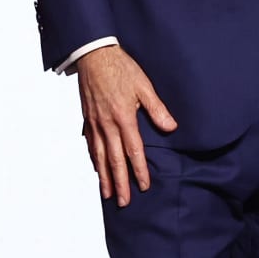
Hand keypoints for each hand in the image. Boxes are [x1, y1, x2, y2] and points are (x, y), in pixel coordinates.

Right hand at [74, 45, 177, 205]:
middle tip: (123, 202)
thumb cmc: (120, 68)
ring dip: (104, 177)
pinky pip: (90, 144)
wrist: (94, 55)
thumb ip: (157, 109)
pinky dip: (93, 159)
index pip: (133, 151)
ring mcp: (95, 123)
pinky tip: (96, 167)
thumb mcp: (144, 86)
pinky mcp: (87, 118)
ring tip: (107, 193)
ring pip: (99, 156)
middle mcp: (107, 125)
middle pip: (114, 160)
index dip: (139, 170)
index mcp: (123, 118)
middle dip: (119, 183)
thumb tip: (171, 127)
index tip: (143, 186)